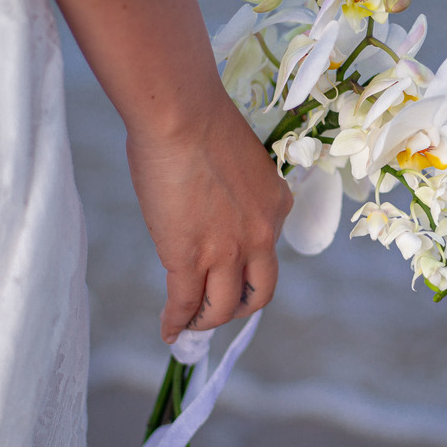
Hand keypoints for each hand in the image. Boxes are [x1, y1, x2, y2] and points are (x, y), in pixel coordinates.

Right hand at [126, 90, 291, 343]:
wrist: (182, 115)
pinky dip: (177, 323)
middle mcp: (261, 237)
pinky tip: (169, 331)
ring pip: (223, 307)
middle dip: (240, 306)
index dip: (248, 264)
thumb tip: (208, 203)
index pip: (267, 250)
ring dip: (207, 320)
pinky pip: (185, 304)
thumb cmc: (200, 120)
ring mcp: (228, 253)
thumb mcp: (239, 159)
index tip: (231, 267)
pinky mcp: (190, 260)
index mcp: (277, 206)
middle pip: (259, 293)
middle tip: (220, 309)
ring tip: (191, 324)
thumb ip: (233, 189)